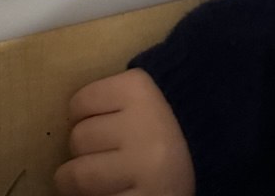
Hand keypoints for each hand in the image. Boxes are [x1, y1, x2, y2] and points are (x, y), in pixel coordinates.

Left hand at [54, 69, 194, 195]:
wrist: (211, 158)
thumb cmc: (162, 126)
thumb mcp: (138, 99)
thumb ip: (107, 101)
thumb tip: (64, 121)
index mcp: (138, 89)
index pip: (79, 104)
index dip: (83, 117)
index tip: (100, 123)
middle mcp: (143, 125)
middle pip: (78, 139)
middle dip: (85, 150)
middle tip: (106, 154)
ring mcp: (144, 167)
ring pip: (78, 176)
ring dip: (80, 182)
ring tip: (101, 179)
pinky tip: (113, 192)